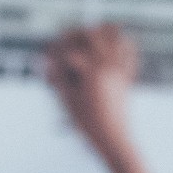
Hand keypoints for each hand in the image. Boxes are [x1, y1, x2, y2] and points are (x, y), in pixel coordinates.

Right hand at [45, 24, 139, 161]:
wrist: (114, 139)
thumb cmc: (88, 124)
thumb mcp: (67, 101)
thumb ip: (55, 77)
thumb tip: (42, 61)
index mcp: (92, 72)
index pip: (71, 49)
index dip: (55, 49)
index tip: (47, 54)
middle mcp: (108, 67)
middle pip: (94, 34)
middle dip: (77, 32)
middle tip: (66, 36)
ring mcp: (120, 70)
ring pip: (116, 38)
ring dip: (102, 32)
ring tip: (90, 33)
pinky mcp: (127, 78)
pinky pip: (130, 54)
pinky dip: (124, 44)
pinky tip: (116, 43)